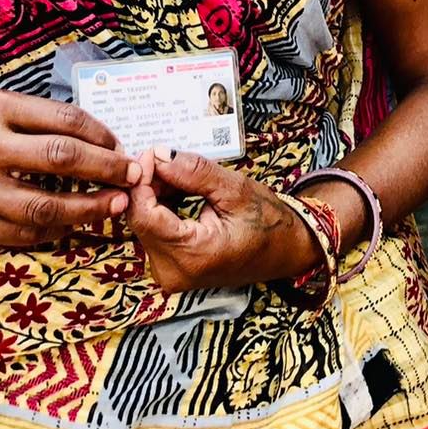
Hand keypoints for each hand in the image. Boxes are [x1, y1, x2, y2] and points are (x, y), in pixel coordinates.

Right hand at [0, 92, 132, 248]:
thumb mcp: (1, 117)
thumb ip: (46, 124)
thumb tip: (109, 144)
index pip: (65, 119)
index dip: (103, 136)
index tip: (123, 149)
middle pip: (61, 158)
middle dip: (107, 169)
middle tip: (133, 177)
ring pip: (46, 205)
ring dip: (89, 207)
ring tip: (114, 205)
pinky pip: (26, 234)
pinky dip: (58, 230)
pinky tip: (77, 224)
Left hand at [124, 150, 320, 292]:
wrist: (287, 251)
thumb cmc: (268, 222)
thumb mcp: (235, 189)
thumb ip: (194, 172)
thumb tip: (159, 155)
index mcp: (192, 255)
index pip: (144, 215)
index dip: (143, 180)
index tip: (154, 153)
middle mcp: (173, 272)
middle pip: (140, 219)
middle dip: (149, 185)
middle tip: (168, 158)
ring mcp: (169, 274)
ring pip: (144, 223)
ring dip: (155, 195)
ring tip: (180, 175)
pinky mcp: (170, 269)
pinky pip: (152, 232)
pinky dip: (161, 208)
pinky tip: (179, 193)